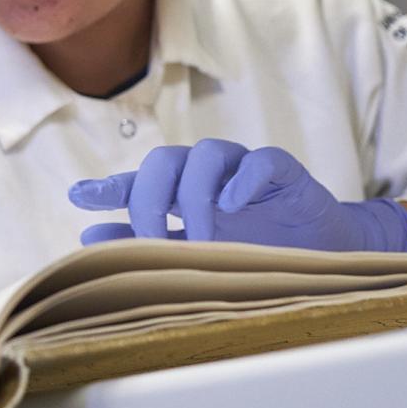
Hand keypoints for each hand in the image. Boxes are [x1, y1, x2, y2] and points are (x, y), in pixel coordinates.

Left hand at [67, 139, 406, 252]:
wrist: (326, 252)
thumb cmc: (257, 250)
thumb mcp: (196, 252)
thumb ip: (145, 243)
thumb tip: (87, 238)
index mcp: (184, 192)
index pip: (140, 181)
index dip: (111, 187)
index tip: (80, 199)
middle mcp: (210, 174)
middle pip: (167, 159)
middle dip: (150, 196)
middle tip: (149, 238)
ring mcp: (246, 171)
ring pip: (209, 155)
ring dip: (195, 195)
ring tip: (197, 238)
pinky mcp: (286, 174)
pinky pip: (262, 161)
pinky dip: (244, 179)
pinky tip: (233, 204)